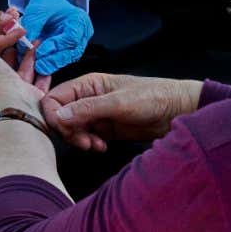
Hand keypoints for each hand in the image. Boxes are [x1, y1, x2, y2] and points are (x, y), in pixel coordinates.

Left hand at [0, 23, 48, 123]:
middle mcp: (0, 82)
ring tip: (38, 40)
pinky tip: (47, 59)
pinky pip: (40, 81)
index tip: (7, 27)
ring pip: (25, 69)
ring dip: (31, 55)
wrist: (13, 104)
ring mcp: (18, 90)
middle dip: (16, 46)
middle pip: (8, 61)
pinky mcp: (34, 96)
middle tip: (24, 32)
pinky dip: (44, 70)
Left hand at [20, 0, 92, 75]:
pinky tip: (38, 67)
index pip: (72, 36)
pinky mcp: (67, 52)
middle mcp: (81, 34)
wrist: (49, 4)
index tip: (41, 51)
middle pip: (72, 52)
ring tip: (37, 67)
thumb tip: (25, 45)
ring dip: (51, 65)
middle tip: (38, 65)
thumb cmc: (47, 3)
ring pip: (66, 59)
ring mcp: (76, 45)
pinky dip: (49, 64)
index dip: (56, 45)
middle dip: (54, 60)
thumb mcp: (38, 9)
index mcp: (79, 20)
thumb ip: (32, 25)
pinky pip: (60, 61)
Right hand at [40, 74, 202, 151]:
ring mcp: (96, 114)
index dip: (54, 116)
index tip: (66, 131)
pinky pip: (85, 138)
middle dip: (68, 132)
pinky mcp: (104, 129)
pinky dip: (89, 145)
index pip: (54, 98)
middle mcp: (88, 98)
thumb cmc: (151, 98)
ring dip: (79, 140)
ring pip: (71, 129)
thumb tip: (57, 117)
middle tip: (85, 142)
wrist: (176, 111)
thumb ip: (87, 109)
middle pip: (60, 116)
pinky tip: (102, 147)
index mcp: (87, 84)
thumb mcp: (118, 103)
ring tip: (96, 145)